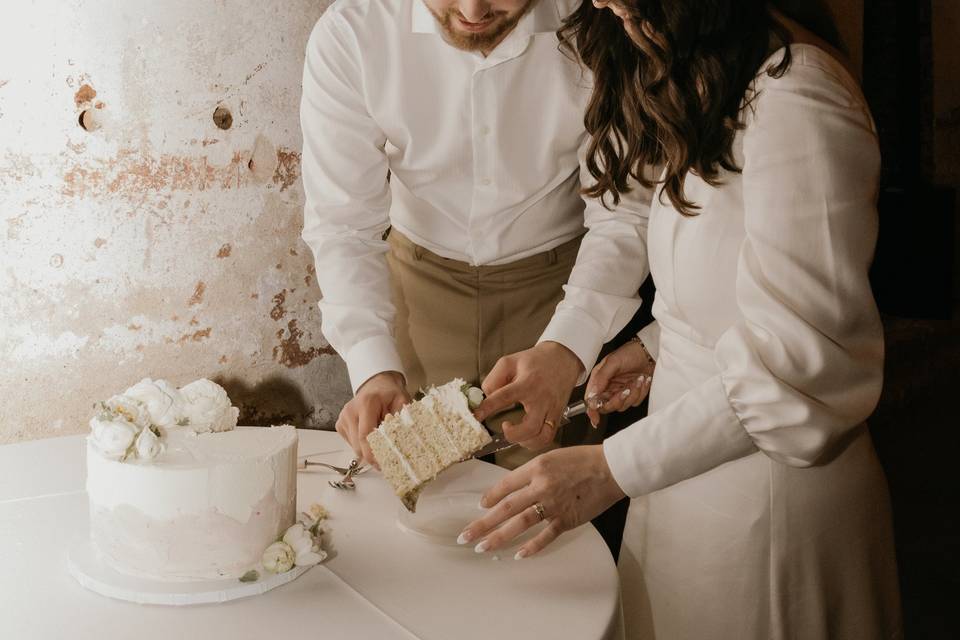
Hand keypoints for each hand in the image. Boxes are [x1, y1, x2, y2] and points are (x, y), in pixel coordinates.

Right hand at [335, 371, 409, 465]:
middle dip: (373, 455)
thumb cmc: (389, 393)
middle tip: (388, 459)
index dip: (374, 454)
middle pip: (359, 445)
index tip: (384, 464)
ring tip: (381, 443)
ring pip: (355, 447)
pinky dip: (362, 445)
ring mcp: (343, 418)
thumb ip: (402, 419)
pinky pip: (352, 443)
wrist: (376, 384)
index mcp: (366, 404)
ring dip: (368, 450)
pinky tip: (371, 438)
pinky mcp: (340, 425)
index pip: (366, 435)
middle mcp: (350, 411)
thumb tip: (406, 440)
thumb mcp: (402, 402)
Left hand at [458, 445, 625, 557]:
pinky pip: (545, 536)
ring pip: (519, 524)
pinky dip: (531, 547)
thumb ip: (532, 473)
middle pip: (505, 508)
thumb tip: (512, 490)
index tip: (479, 507)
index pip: (505, 485)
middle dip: (482, 523)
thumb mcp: (552, 457)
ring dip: (498, 537)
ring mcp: (554, 505)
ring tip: (482, 547)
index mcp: (536, 467)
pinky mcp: (567, 519)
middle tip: (465, 537)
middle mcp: (541, 486)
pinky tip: (517, 555)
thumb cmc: (583, 460)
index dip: (489, 497)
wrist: (612, 468)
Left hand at [474, 341, 582, 450]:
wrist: (563, 358)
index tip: (475, 415)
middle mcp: (541, 399)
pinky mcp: (557, 416)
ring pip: (542, 437)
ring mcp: (552, 410)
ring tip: (515, 432)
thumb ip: (494, 379)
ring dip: (525, 441)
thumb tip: (487, 397)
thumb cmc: (536, 360)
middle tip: (504, 426)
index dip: (487, 408)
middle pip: (530, 427)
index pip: (504, 397)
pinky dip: (535, 442)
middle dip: (513, 434)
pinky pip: (548, 437)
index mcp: (527, 383)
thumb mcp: (509, 361)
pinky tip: (526, 435)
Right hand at [584, 340, 654, 427]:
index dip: (592, 410)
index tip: (595, 419)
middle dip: (618, 400)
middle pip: (607, 406)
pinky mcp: (633, 394)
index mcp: (599, 380)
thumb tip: (592, 395)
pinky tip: (642, 380)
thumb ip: (601, 379)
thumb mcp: (612, 362)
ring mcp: (620, 392)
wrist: (648, 352)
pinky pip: (635, 402)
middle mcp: (608, 388)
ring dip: (633, 393)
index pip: (591, 400)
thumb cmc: (629, 353)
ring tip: (638, 379)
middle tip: (625, 390)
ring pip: (623, 405)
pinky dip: (640, 392)